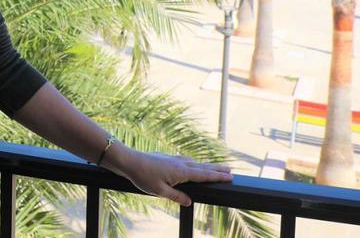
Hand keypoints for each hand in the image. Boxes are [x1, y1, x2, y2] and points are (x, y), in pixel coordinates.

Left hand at [105, 146, 232, 206]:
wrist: (129, 160)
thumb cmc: (143, 176)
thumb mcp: (159, 191)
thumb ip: (176, 196)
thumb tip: (189, 201)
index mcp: (181, 172)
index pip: (203, 175)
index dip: (217, 176)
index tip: (230, 176)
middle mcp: (180, 163)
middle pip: (202, 167)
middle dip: (216, 169)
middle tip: (230, 171)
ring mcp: (174, 159)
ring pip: (195, 163)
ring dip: (207, 166)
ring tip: (216, 168)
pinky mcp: (168, 158)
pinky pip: (186, 161)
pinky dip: (195, 163)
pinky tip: (193, 165)